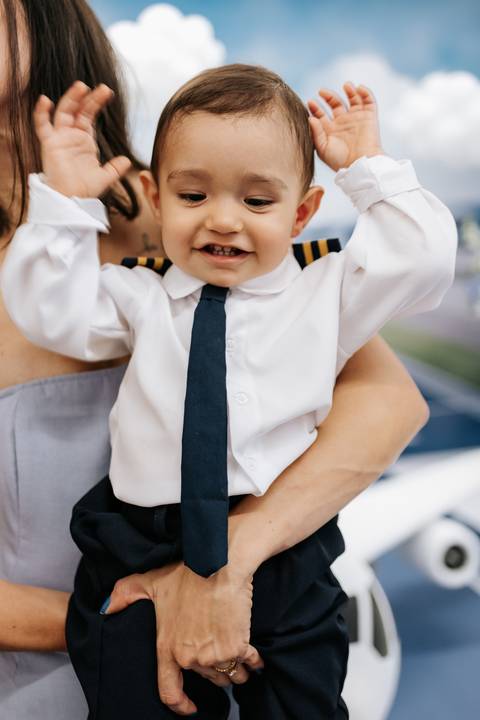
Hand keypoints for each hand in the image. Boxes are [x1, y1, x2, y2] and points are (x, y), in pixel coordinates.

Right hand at [34, 81, 130, 197]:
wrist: (72, 200)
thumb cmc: (84, 189)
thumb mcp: (105, 177)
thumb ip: (115, 168)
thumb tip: (127, 160)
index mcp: (84, 140)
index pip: (89, 115)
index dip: (97, 103)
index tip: (108, 92)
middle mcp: (71, 136)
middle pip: (78, 110)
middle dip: (88, 98)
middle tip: (102, 87)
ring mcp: (60, 138)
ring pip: (63, 112)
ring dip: (71, 99)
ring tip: (81, 86)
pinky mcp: (50, 144)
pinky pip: (42, 126)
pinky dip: (41, 113)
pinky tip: (45, 99)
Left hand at [103, 561, 263, 715]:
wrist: (220, 564)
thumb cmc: (187, 572)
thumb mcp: (150, 582)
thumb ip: (125, 595)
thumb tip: (107, 609)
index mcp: (167, 648)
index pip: (169, 691)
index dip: (180, 705)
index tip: (190, 707)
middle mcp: (190, 657)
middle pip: (207, 679)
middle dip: (214, 670)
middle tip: (219, 654)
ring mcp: (214, 655)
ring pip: (229, 674)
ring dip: (235, 669)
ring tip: (237, 656)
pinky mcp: (237, 648)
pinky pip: (249, 663)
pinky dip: (254, 662)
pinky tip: (255, 658)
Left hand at [308, 82, 383, 171]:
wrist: (360, 165)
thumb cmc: (340, 161)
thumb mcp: (323, 149)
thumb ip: (316, 133)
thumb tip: (310, 118)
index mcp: (330, 130)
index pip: (321, 114)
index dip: (315, 107)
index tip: (310, 102)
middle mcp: (343, 122)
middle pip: (335, 103)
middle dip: (329, 96)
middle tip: (322, 91)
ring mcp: (356, 118)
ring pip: (353, 99)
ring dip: (349, 90)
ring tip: (346, 85)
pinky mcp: (369, 117)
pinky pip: (369, 101)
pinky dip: (365, 92)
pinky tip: (358, 88)